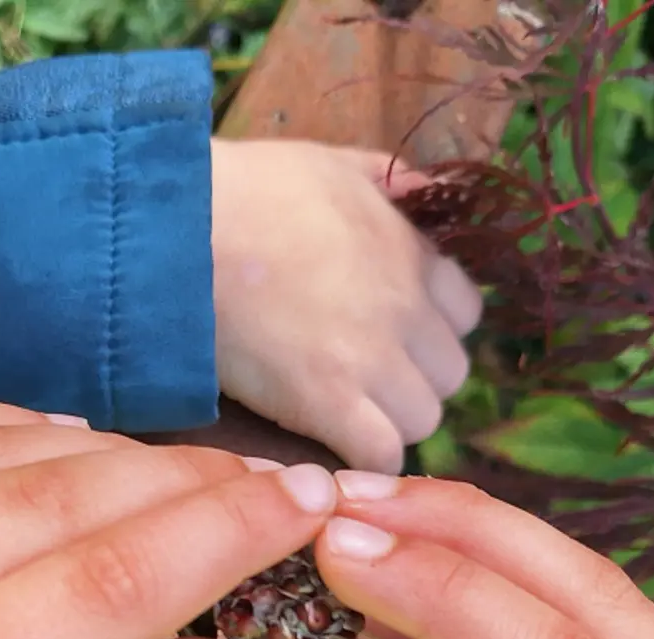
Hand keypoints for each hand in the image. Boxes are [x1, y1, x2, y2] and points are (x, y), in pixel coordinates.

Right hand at [211, 139, 482, 473]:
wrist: (186, 231)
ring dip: (389, 424)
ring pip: (422, 420)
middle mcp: (405, 308)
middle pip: (449, 375)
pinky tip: (332, 446)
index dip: (431, 330)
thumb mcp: (331, 164)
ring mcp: (372, 359)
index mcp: (411, 253)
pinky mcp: (329, 402)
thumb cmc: (247, 191)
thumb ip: (384, 181)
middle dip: (413, 381)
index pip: (466, 314)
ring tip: (344, 416)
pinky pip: (381, 454)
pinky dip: (362, 459)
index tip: (394, 336)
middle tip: (365, 383)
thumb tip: (418, 190)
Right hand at [269, 474, 653, 638]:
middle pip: (595, 605)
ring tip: (366, 535)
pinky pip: (607, 628)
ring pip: (604, 597)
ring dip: (483, 551)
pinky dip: (511, 598)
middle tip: (339, 506)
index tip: (338, 546)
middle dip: (460, 538)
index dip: (446, 596)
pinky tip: (425, 598)